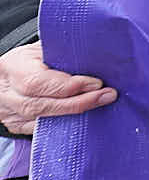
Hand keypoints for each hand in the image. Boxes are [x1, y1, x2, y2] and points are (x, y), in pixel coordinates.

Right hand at [0, 43, 114, 135]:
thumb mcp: (40, 49)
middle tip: (106, 96)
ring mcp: (10, 113)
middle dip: (77, 103)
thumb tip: (98, 52)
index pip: (38, 82)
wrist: (5, 76)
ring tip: (101, 105)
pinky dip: (64, 125)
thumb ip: (62, 53)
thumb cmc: (28, 60)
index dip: (69, 86)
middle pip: (41, 105)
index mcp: (14, 68)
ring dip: (74, 115)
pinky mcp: (16, 125)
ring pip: (41, 121)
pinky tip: (84, 120)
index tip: (96, 83)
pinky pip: (41, 130)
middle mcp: (8, 93)